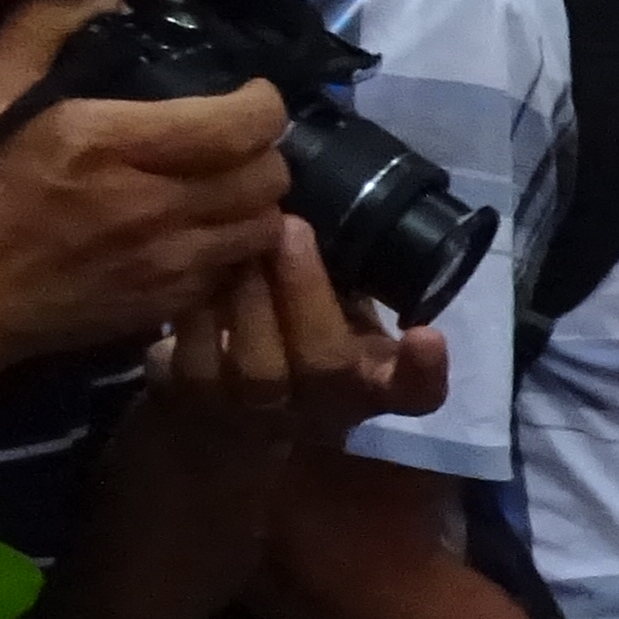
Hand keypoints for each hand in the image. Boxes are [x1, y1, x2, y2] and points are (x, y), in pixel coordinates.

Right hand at [0, 0, 292, 363]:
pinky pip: (237, 270)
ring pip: (263, 227)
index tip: (248, 94)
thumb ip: (46, 27)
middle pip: (267, 177)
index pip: (240, 125)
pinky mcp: (166, 305)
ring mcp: (165, 263)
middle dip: (263, 151)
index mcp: (107, 143)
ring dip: (256, 202)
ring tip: (226, 184)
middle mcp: (150, 206)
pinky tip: (203, 230)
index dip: (263, 104)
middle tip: (235, 139)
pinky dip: (235, 246)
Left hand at [151, 217, 447, 446]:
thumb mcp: (337, 314)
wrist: (224, 409)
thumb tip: (327, 202)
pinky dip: (196, 307)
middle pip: (325, 363)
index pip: (415, 391)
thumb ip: (345, 281)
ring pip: (258, 366)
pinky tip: (192, 264)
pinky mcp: (199, 406)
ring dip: (247, 294)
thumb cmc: (297, 339)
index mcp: (373, 383)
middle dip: (307, 291)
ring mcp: (260, 415)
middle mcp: (324, 407)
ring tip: (237, 237)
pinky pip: (196, 358)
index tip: (427, 335)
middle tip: (290, 226)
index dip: (423, 371)